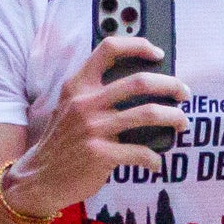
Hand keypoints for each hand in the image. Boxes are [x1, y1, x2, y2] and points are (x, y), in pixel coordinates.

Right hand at [0, 38, 190, 222]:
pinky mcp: (100, 154)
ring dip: (173, 118)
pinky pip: (141, 152)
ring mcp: (93, 129)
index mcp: (78, 86)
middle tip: (184, 93)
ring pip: (148, 114)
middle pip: (139, 82)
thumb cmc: (62, 142)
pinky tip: (155, 162)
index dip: (138, 46)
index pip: (109, 50)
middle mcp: (85, 103)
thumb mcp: (69, 108)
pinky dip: (154, 158)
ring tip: (181, 123)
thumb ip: (93, 94)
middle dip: (170, 85)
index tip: (157, 54)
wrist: (39, 178)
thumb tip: (139, 88)